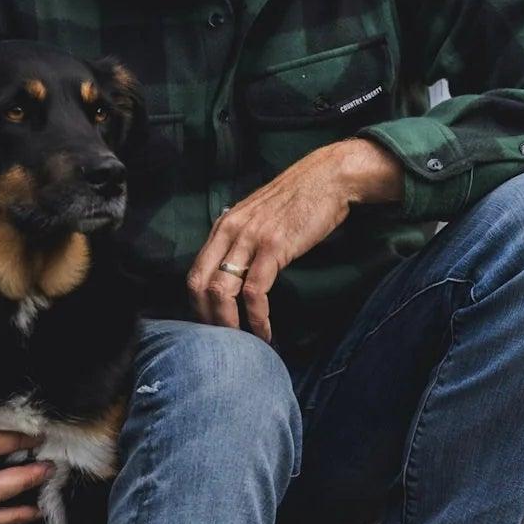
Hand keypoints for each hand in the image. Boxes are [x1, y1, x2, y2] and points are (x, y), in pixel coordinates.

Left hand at [187, 138, 401, 344]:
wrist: (329, 178)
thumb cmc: (299, 200)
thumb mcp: (259, 217)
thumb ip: (243, 240)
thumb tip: (237, 271)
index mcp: (223, 226)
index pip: (194, 272)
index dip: (198, 305)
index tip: (210, 327)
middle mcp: (229, 231)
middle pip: (200, 285)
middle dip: (207, 320)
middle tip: (222, 343)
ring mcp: (250, 238)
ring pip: (222, 291)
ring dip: (229, 325)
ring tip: (242, 345)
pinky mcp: (273, 247)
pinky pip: (255, 291)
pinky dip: (257, 318)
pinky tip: (265, 332)